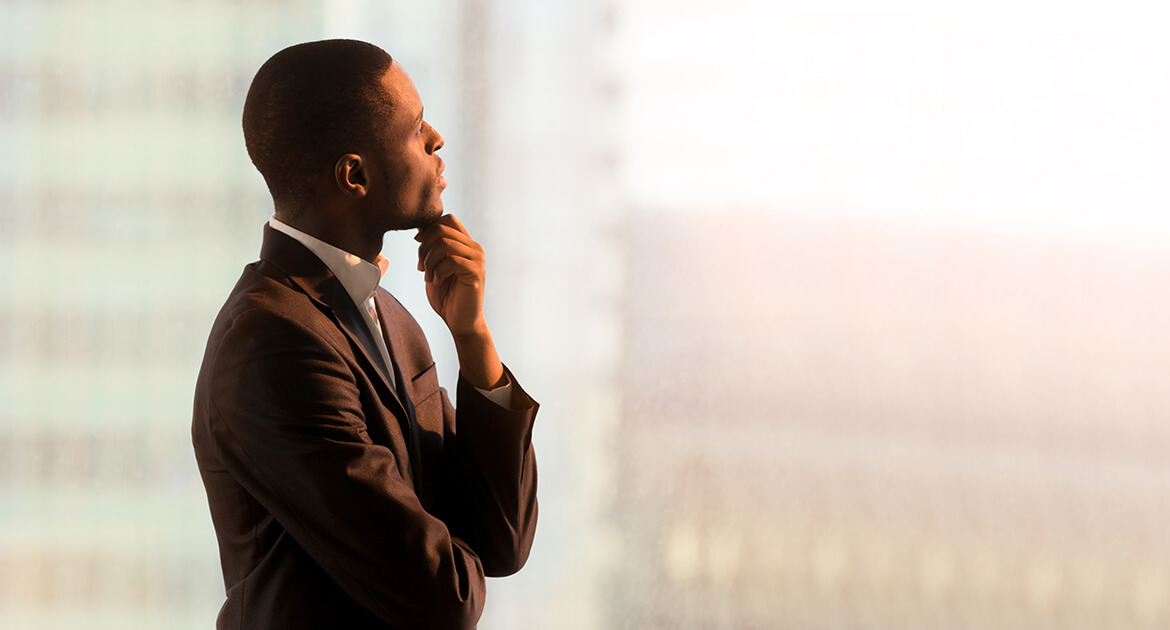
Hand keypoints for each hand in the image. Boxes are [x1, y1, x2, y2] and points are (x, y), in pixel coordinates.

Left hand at [415, 215, 504, 388]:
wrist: (460, 322)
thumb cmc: (446, 296)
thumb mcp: (434, 267)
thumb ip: (431, 248)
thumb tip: (419, 228)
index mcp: (466, 244)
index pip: (448, 219)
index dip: (428, 228)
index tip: (418, 245)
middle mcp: (474, 248)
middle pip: (442, 229)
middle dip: (424, 247)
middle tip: (421, 267)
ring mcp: (477, 260)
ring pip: (445, 243)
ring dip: (429, 260)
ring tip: (428, 276)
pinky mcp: (476, 273)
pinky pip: (451, 260)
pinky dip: (437, 271)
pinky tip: (436, 282)